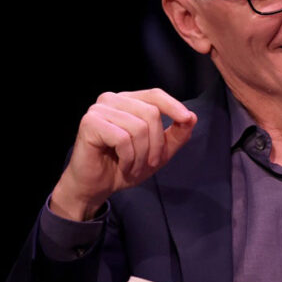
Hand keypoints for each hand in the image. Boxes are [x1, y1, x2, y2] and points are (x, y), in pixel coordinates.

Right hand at [50, 88, 196, 220]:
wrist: (95, 187)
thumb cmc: (123, 166)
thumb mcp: (158, 152)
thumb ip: (176, 135)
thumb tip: (192, 117)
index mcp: (127, 101)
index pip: (155, 95)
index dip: (173, 106)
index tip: (187, 119)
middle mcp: (112, 100)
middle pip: (150, 113)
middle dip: (156, 144)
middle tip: (150, 164)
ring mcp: (99, 109)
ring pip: (138, 127)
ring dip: (141, 155)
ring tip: (133, 167)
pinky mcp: (90, 123)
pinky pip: (122, 139)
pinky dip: (128, 158)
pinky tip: (122, 165)